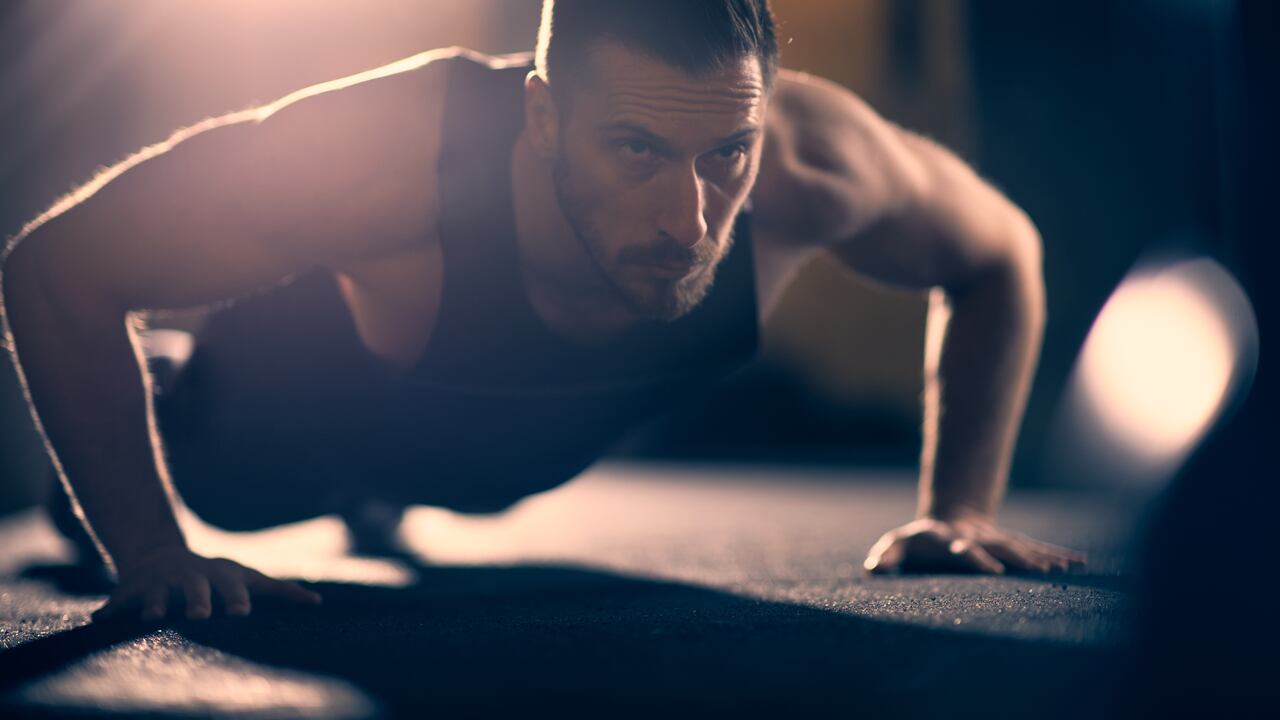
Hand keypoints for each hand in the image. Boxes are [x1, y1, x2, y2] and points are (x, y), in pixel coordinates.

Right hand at [92, 545, 321, 621]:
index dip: (237, 596)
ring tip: (156, 616)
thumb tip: (319, 603)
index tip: (243, 612)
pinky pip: (120, 601)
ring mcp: (162, 582)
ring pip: (161, 593)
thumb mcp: (246, 578)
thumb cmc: (217, 576)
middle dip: (201, 598)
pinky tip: (101, 621)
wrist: (162, 556)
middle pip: (198, 585)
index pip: (234, 584)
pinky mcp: (133, 590)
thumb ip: (280, 591)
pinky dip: (111, 610)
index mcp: (220, 575)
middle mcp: (192, 576)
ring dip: (159, 603)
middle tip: (203, 614)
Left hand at [863, 511, 1086, 574]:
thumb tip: (873, 568)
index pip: (963, 548)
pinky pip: (1035, 549)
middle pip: (1000, 546)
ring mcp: (996, 538)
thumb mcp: (897, 545)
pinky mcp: (1010, 543)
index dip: (975, 556)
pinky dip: (1057, 555)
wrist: (948, 517)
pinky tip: (1079, 562)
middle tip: (1040, 570)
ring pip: (1022, 546)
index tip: (992, 570)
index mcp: (950, 539)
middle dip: (1019, 557)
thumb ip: (885, 555)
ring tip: (1064, 569)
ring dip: (1043, 557)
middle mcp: (978, 537)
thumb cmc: (918, 541)